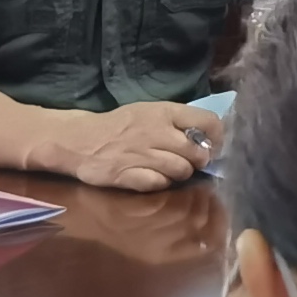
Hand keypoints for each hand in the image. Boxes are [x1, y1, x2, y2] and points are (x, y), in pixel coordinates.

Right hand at [61, 102, 222, 192]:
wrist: (80, 139)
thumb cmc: (120, 126)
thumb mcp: (150, 112)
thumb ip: (177, 121)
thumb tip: (208, 137)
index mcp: (164, 112)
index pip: (208, 122)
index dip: (216, 137)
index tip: (213, 146)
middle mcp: (156, 132)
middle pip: (197, 153)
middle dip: (199, 161)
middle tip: (191, 162)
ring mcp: (142, 155)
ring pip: (181, 171)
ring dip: (181, 174)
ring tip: (171, 170)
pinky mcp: (128, 175)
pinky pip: (160, 184)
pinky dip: (161, 183)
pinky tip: (154, 177)